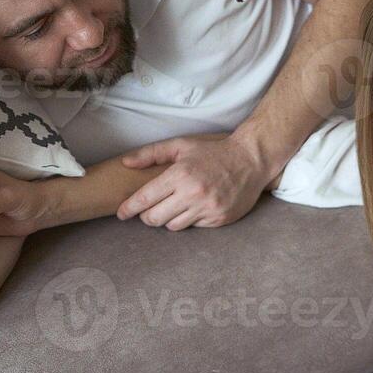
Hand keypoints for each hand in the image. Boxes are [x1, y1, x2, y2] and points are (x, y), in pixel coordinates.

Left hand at [116, 133, 271, 229]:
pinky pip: (194, 227)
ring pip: (173, 226)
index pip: (145, 198)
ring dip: (168, 219)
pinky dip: (191, 219)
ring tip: (174, 206)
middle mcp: (193, 194)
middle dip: (147, 216)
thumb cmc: (212, 152)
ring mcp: (207, 209)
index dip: (129, 208)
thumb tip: (125, 163)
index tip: (121, 213)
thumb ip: (151, 153)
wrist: (251, 160)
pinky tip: (196, 207)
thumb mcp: (181, 145)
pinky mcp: (219, 219)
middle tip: (148, 211)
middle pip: (155, 218)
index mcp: (180, 175)